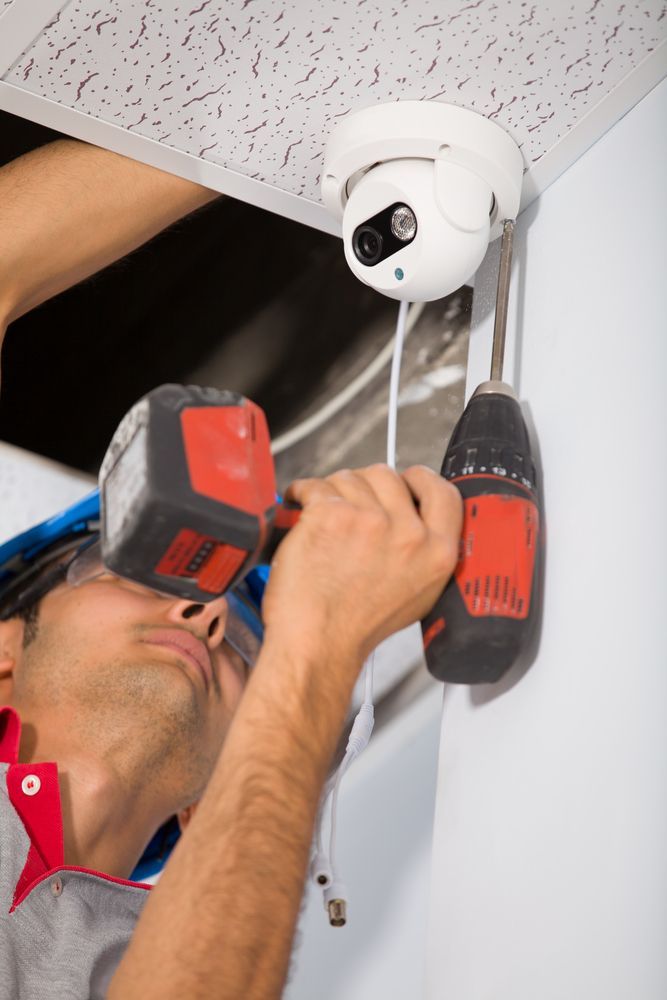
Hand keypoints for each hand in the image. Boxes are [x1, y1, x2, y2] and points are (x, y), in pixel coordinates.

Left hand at [262, 464, 462, 673]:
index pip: (443, 492)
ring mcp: (370, 520)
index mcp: (437, 552)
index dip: (420, 479)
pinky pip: (315, 485)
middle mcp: (408, 533)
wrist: (318, 644)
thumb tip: (411, 517)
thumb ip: (424, 552)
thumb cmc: (357, 627)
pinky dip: (301, 493)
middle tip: (347, 507)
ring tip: (321, 520)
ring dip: (331, 492)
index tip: (404, 479)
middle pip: (387, 475)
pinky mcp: (332, 515)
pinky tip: (299, 510)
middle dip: (363, 486)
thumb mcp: (418, 594)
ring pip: (349, 477)